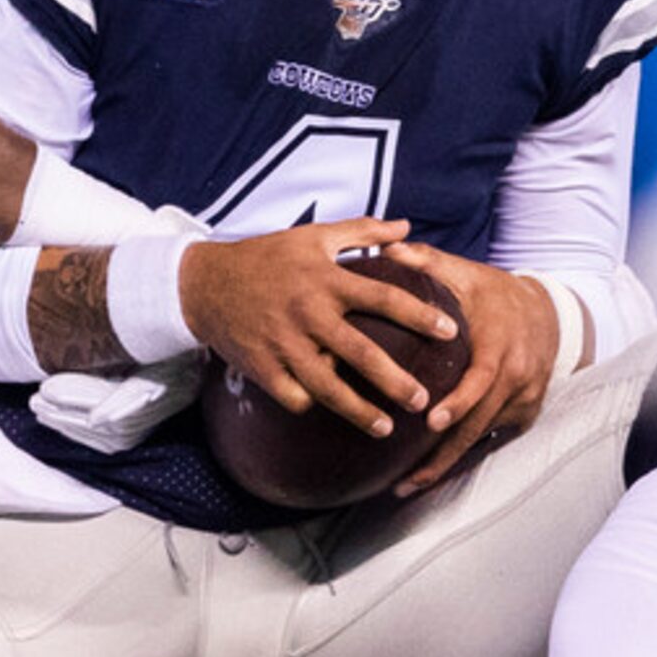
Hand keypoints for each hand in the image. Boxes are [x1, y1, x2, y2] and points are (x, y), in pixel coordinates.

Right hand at [178, 219, 457, 437]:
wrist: (205, 283)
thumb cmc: (266, 257)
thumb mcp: (313, 236)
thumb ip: (363, 231)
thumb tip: (407, 227)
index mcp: (326, 279)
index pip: (384, 297)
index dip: (420, 316)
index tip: (450, 333)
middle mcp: (308, 313)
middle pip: (361, 353)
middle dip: (395, 381)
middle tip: (423, 400)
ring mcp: (283, 343)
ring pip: (328, 386)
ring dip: (359, 411)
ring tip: (386, 429)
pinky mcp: (261, 366)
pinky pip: (293, 396)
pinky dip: (312, 406)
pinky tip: (328, 411)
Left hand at [382, 240, 560, 494]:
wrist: (550, 314)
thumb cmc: (496, 293)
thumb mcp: (467, 273)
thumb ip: (427, 262)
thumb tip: (387, 248)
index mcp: (502, 345)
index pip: (482, 379)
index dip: (460, 402)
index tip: (431, 421)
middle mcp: (518, 377)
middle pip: (481, 423)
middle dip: (442, 454)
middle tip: (404, 479)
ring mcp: (525, 400)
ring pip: (484, 438)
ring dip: (447, 464)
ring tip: (407, 486)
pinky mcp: (525, 415)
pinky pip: (491, 440)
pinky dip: (462, 457)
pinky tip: (429, 475)